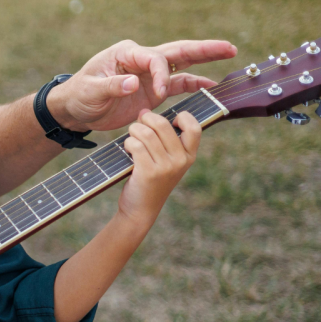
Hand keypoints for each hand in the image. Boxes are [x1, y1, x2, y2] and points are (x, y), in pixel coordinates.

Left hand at [48, 39, 236, 131]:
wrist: (74, 110)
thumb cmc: (78, 96)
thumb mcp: (91, 91)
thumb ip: (112, 87)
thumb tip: (134, 83)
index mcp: (126, 53)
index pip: (154, 57)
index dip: (162, 75)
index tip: (158, 95)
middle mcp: (140, 59)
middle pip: (176, 51)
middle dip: (202, 49)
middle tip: (228, 47)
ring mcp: (148, 74)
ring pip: (181, 65)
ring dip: (204, 62)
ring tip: (229, 54)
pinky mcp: (151, 89)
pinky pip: (177, 84)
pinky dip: (193, 84)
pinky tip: (210, 86)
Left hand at [118, 110, 200, 226]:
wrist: (141, 210)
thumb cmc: (150, 180)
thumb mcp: (165, 161)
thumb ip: (161, 138)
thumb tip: (145, 111)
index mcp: (189, 156)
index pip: (194, 127)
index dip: (181, 117)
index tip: (167, 121)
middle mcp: (180, 160)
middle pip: (163, 124)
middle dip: (146, 119)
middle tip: (138, 125)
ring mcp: (165, 167)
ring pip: (146, 133)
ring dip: (133, 131)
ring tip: (131, 138)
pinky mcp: (148, 172)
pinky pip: (136, 145)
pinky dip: (128, 143)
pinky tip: (127, 149)